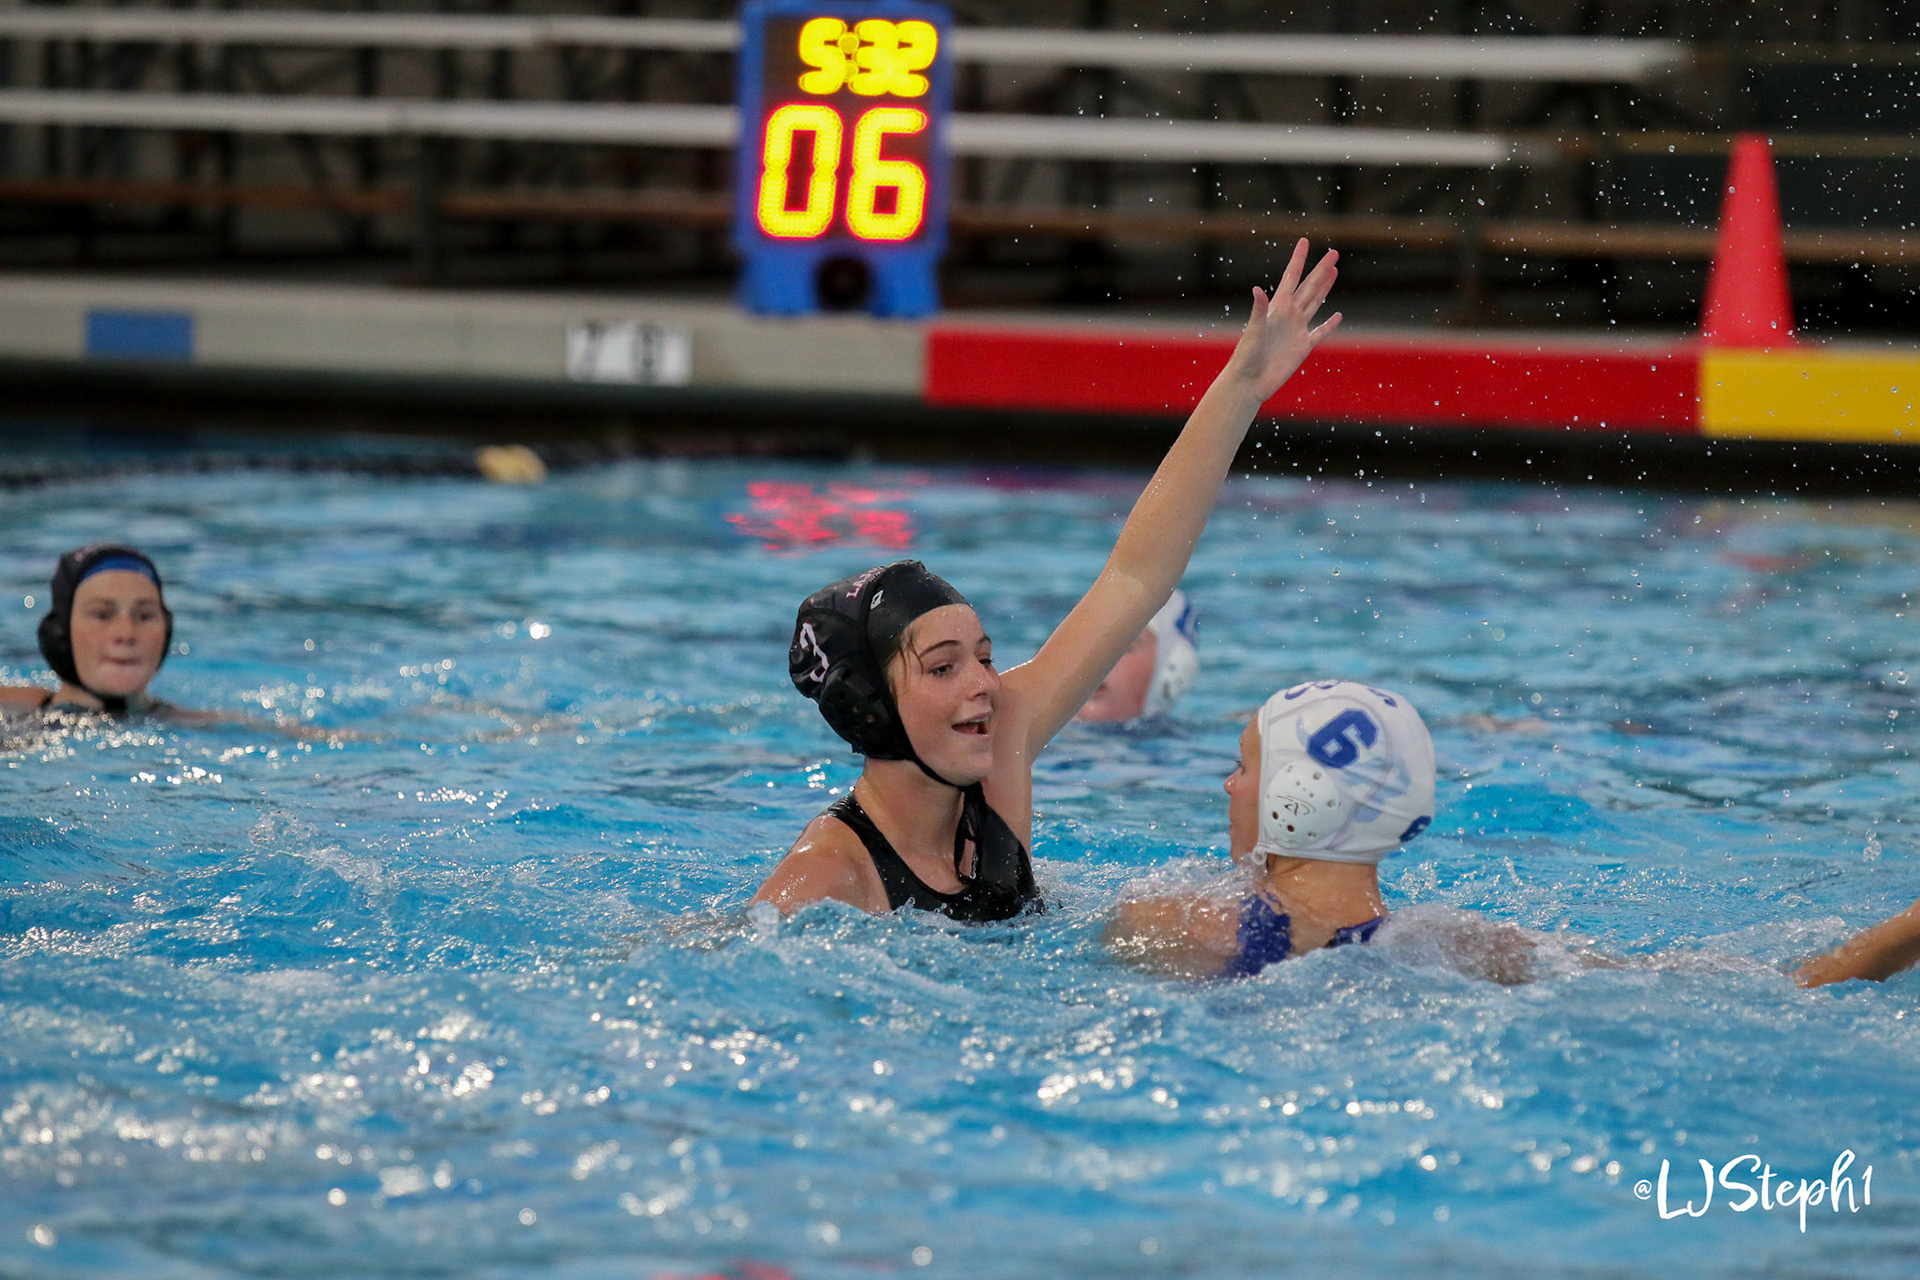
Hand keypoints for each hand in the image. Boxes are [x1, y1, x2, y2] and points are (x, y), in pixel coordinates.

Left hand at [1225, 238, 1341, 401]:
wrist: (1249, 383)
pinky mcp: (1302, 347)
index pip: (1291, 277)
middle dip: (1321, 269)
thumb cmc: (1245, 357)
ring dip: (1325, 288)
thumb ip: (1258, 311)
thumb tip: (1257, 289)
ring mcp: (1296, 330)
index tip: (1304, 241)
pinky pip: (1319, 332)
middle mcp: (1288, 315)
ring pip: (1315, 303)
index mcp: (1277, 308)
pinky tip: (1337, 315)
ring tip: (1334, 271)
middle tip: (1334, 252)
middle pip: (1309, 287)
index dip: (1298, 259)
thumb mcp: (1253, 332)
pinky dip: (1329, 324)